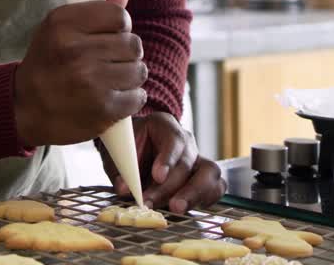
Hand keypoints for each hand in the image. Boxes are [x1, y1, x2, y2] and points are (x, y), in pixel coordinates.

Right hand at [13, 0, 146, 146]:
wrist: (25, 109)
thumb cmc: (48, 63)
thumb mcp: (61, 28)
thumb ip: (98, 6)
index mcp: (63, 23)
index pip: (120, 16)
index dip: (118, 29)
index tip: (104, 39)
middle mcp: (75, 50)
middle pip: (133, 44)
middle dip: (124, 55)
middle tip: (105, 63)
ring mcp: (90, 81)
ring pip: (139, 70)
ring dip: (129, 77)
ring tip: (108, 81)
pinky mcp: (102, 108)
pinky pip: (138, 96)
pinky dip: (129, 99)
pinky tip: (111, 99)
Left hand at [97, 112, 225, 211]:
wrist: (135, 150)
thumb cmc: (127, 148)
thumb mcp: (117, 153)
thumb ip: (120, 169)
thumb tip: (124, 189)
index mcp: (164, 125)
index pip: (173, 139)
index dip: (167, 159)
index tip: (157, 176)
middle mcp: (186, 141)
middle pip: (188, 161)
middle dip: (170, 186)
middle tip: (152, 201)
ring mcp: (198, 158)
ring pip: (210, 173)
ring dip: (193, 194)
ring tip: (175, 209)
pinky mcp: (205, 177)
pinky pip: (216, 187)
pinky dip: (205, 199)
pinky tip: (187, 209)